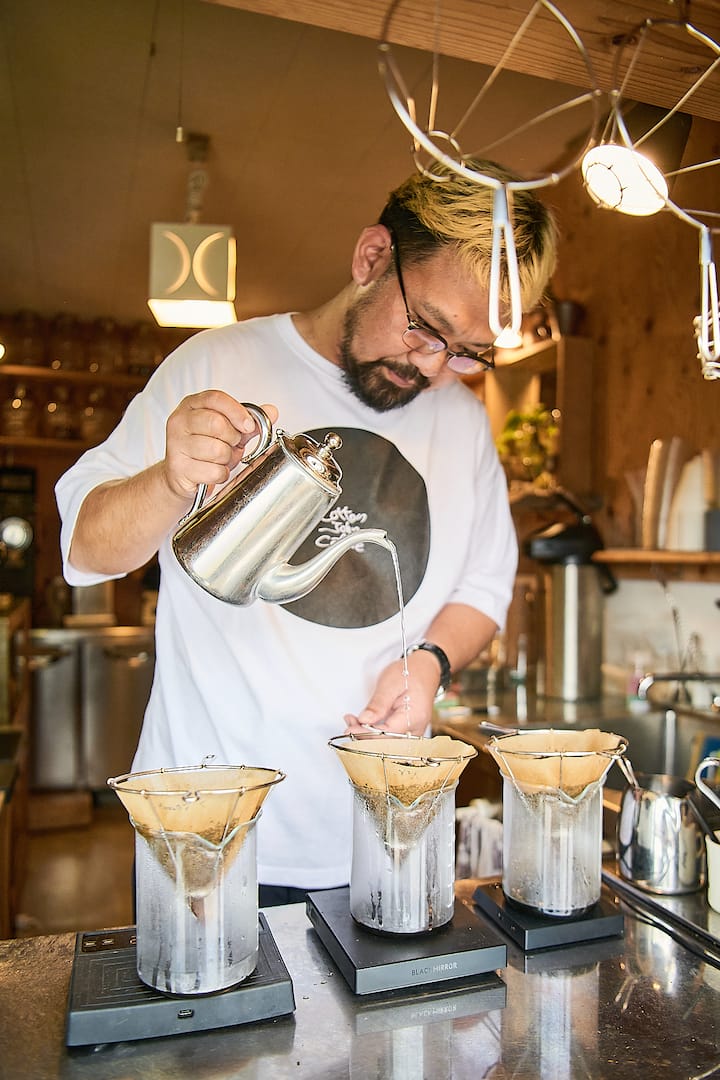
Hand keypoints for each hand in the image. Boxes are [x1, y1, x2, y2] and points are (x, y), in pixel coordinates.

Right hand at [162, 392, 278, 502]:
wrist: (180, 476)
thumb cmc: (205, 449)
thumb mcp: (229, 431)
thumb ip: (249, 421)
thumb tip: (271, 412)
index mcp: (192, 405)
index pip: (216, 399)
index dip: (237, 412)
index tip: (249, 425)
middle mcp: (180, 422)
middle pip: (216, 424)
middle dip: (232, 438)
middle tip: (231, 444)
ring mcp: (176, 445)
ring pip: (217, 450)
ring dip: (227, 459)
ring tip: (220, 459)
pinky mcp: (178, 468)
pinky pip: (214, 471)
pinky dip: (221, 474)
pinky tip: (213, 471)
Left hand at [343, 657, 435, 737]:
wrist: (425, 670)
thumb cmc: (411, 673)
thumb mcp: (390, 683)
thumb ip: (378, 704)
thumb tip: (364, 720)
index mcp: (414, 716)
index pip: (386, 734)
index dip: (365, 734)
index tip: (350, 728)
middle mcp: (416, 729)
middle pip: (386, 743)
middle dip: (364, 736)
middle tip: (349, 723)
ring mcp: (412, 732)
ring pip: (386, 743)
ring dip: (366, 735)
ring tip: (352, 721)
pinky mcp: (406, 732)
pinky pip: (389, 738)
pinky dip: (373, 733)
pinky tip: (361, 724)